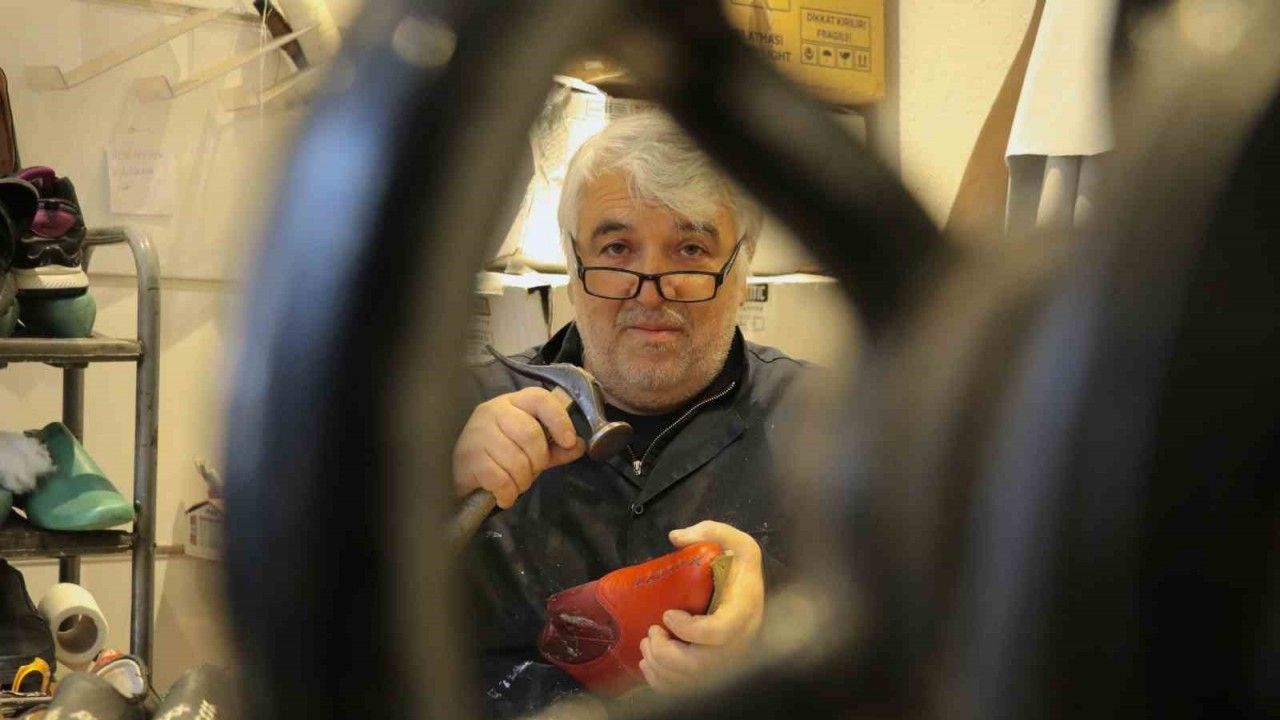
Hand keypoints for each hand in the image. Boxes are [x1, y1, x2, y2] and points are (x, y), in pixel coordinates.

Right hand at [452, 387, 586, 507]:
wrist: (460, 472)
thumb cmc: (501, 456)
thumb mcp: (532, 449)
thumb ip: (557, 447)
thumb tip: (580, 446)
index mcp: (513, 402)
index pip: (540, 399)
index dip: (559, 419)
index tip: (568, 441)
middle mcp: (493, 411)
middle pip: (530, 434)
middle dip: (538, 461)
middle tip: (532, 471)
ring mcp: (478, 432)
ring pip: (516, 460)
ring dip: (522, 481)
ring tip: (516, 483)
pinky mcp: (468, 456)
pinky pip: (499, 478)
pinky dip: (508, 493)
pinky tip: (505, 494)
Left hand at [637, 521, 764, 694]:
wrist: (751, 599)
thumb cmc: (741, 571)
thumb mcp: (737, 543)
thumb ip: (711, 531)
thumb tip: (675, 537)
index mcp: (744, 614)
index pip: (718, 633)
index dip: (688, 629)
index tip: (667, 614)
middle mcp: (739, 646)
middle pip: (699, 665)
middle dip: (665, 652)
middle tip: (651, 632)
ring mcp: (726, 664)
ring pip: (689, 680)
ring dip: (659, 665)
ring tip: (647, 643)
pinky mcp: (714, 673)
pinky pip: (684, 689)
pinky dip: (661, 681)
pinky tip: (650, 663)